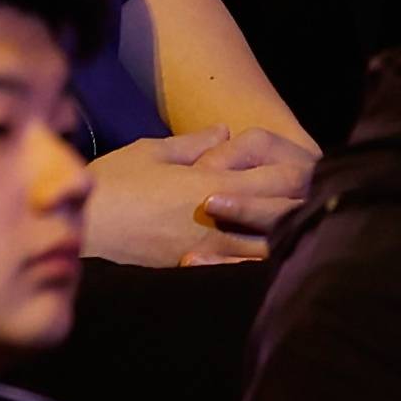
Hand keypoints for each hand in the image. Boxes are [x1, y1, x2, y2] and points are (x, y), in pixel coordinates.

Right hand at [84, 128, 296, 267]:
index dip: (300, 174)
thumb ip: (193, 144)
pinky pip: (242, 267)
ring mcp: (212, 248)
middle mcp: (221, 220)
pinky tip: (265, 257)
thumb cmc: (114, 183)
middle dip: (302, 205)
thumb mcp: (151, 152)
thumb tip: (225, 132)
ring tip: (299, 228)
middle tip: (315, 198)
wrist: (85, 228)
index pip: (277, 181)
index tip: (309, 169)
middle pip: (282, 215)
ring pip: (268, 246)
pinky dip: (259, 261)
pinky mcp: (198, 268)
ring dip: (286, 235)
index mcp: (214, 185)